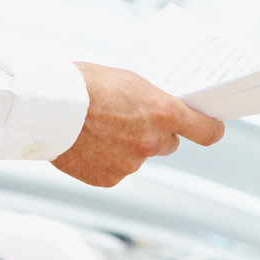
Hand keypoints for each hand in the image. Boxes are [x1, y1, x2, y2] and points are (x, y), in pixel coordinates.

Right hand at [52, 63, 224, 186]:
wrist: (46, 107)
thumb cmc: (83, 84)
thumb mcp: (127, 80)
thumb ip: (150, 99)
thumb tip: (160, 108)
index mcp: (161, 112)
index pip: (206, 131)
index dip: (211, 129)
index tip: (212, 128)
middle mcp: (151, 142)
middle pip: (168, 144)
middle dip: (155, 133)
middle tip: (130, 119)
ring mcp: (131, 164)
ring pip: (139, 158)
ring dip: (126, 147)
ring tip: (98, 129)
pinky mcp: (110, 179)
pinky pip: (117, 170)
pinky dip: (106, 161)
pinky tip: (89, 144)